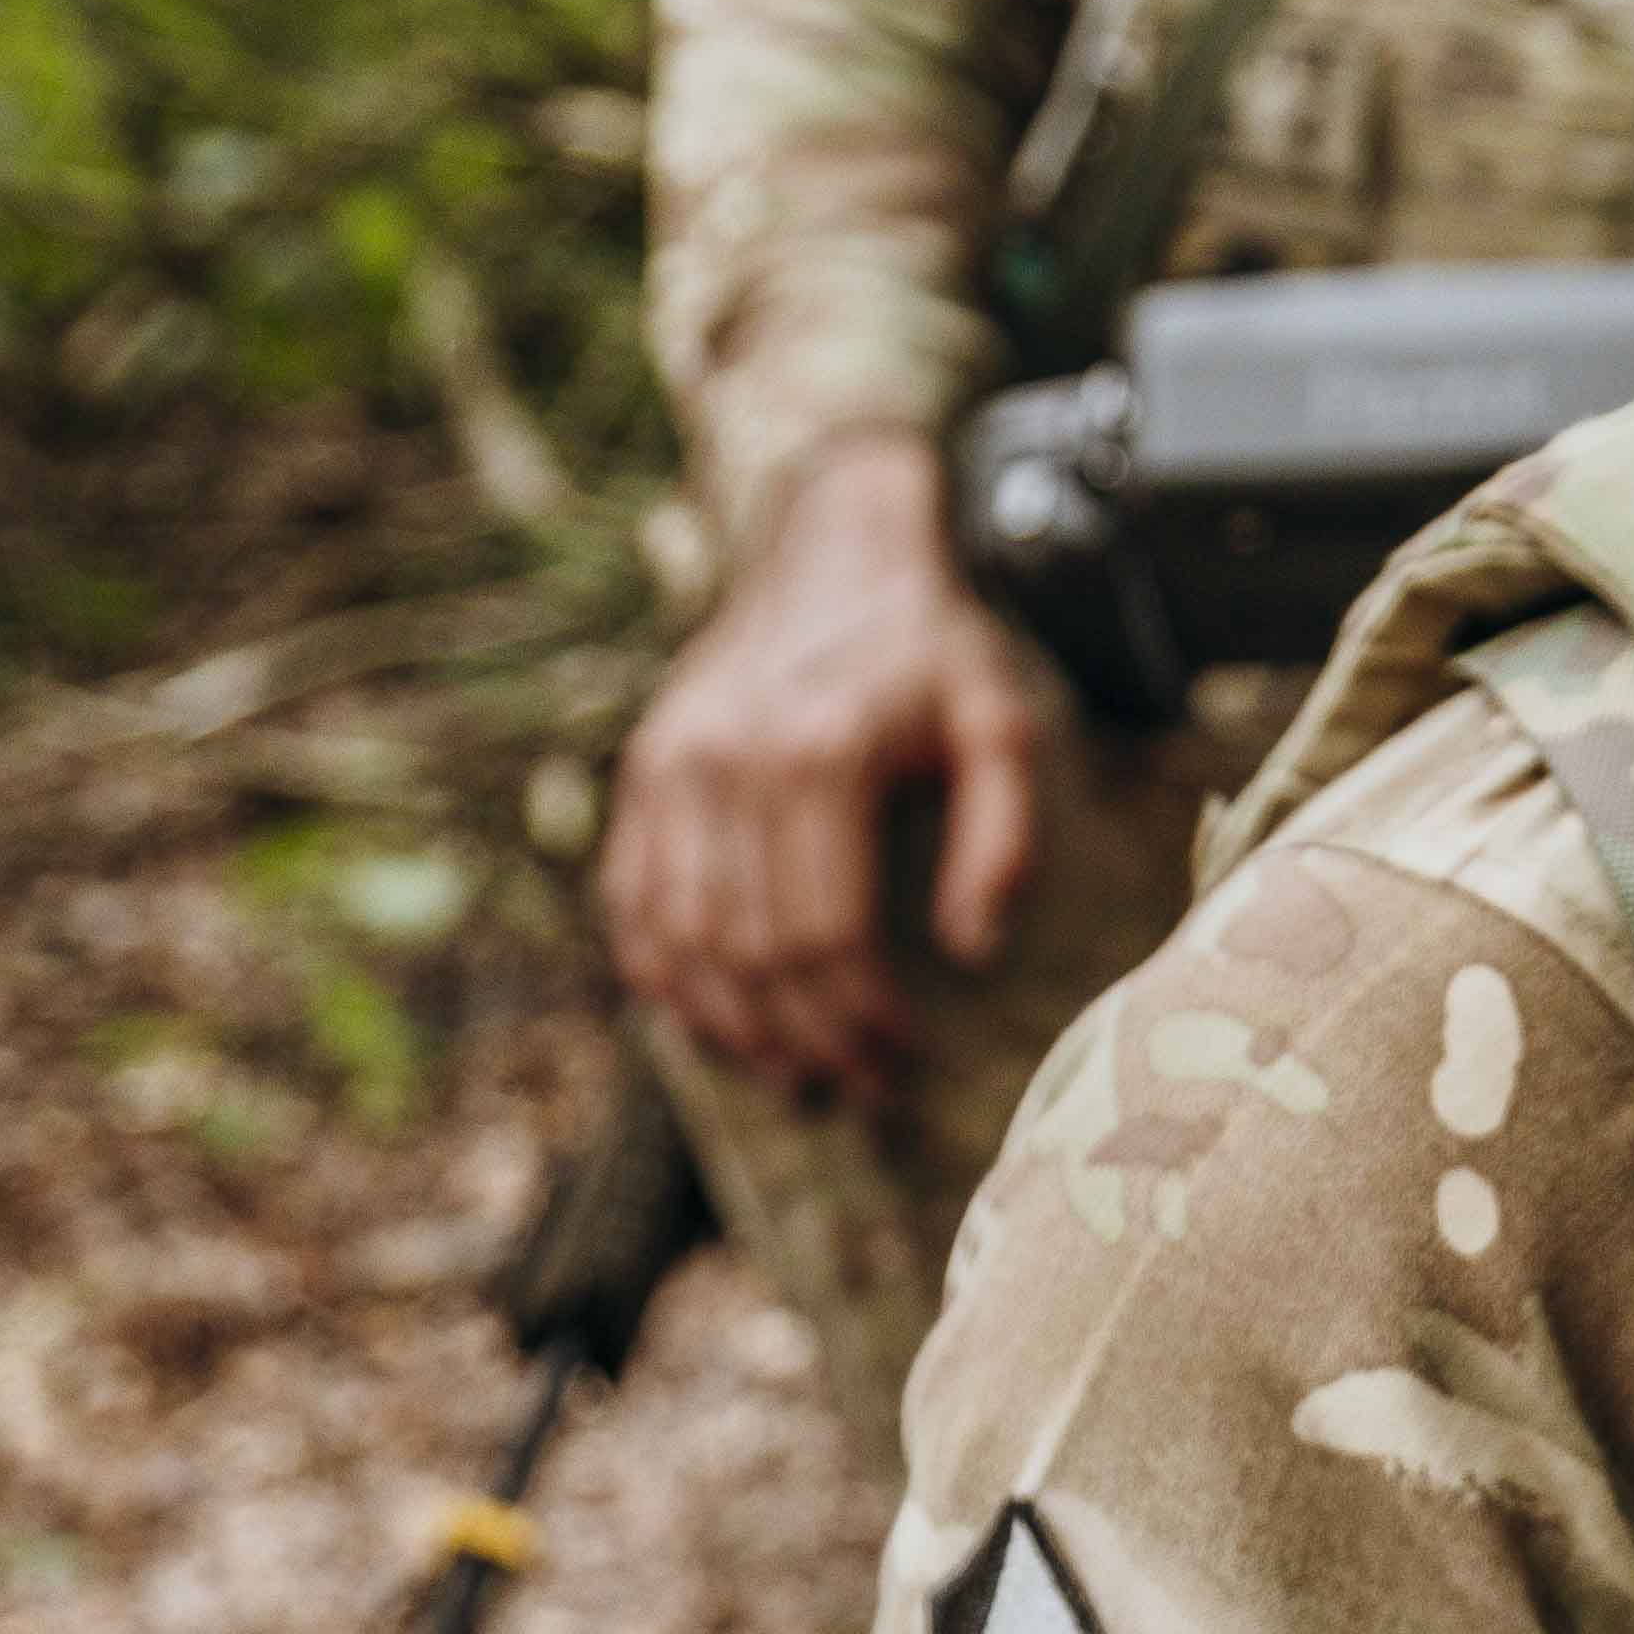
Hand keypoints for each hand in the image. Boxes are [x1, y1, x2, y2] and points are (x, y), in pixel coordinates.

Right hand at [599, 431, 1045, 1100]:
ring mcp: (672, 763)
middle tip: (853, 1089)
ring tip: (789, 1072)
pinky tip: (707, 1018)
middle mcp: (728, 761)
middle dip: (803, 1038)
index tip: (901, 1062)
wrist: (839, 545)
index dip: (860, 1020)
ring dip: (730, 1023)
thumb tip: (970, 952)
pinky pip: (631, 896)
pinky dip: (661, 970)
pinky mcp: (645, 766)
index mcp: (820, 756)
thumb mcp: (1001, 725)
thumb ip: (1002, 838)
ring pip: (681, 937)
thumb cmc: (934, 648)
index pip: (824, 935)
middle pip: (750, 951)